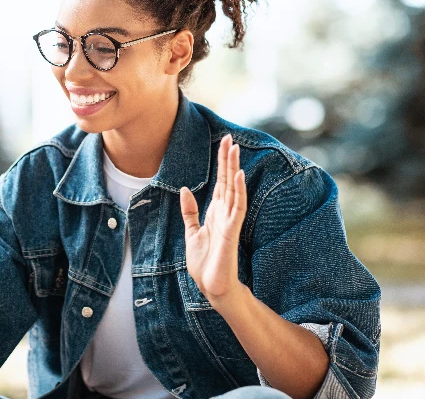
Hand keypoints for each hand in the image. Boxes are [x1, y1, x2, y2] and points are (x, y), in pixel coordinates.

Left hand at [180, 133, 246, 308]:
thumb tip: (185, 189)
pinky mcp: (232, 231)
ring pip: (234, 189)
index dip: (221, 163)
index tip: (223, 143)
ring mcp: (230, 221)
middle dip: (228, 159)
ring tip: (234, 149)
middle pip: (227, 181)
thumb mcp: (191, 232)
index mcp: (215, 212)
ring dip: (233, 169)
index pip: (220, 182)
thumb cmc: (204, 263)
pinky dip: (238, 191)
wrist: (211, 286)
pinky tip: (237, 176)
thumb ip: (190, 212)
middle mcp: (225, 213)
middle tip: (229, 137)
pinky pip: (237, 207)